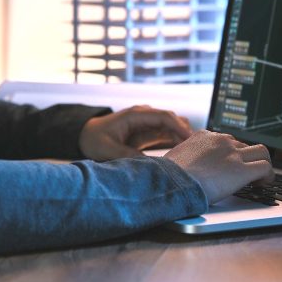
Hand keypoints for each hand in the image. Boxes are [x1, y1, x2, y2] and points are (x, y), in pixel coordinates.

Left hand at [78, 105, 192, 160]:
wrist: (86, 135)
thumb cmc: (94, 139)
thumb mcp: (108, 150)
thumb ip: (128, 156)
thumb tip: (149, 165)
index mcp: (135, 115)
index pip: (164, 117)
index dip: (179, 127)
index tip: (190, 139)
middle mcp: (144, 116)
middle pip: (172, 119)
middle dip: (184, 131)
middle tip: (196, 148)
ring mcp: (147, 124)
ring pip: (172, 127)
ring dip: (181, 137)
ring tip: (192, 152)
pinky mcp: (147, 133)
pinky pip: (166, 135)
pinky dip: (175, 141)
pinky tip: (182, 153)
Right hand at [163, 131, 273, 203]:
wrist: (173, 183)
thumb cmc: (168, 176)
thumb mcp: (174, 158)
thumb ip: (186, 157)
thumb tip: (184, 167)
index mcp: (204, 136)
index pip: (226, 140)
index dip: (232, 153)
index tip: (232, 163)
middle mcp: (221, 141)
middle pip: (244, 145)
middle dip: (247, 159)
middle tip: (247, 173)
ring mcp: (233, 154)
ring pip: (261, 152)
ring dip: (263, 163)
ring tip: (261, 177)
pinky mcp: (241, 170)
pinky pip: (266, 167)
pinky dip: (269, 175)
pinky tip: (264, 183)